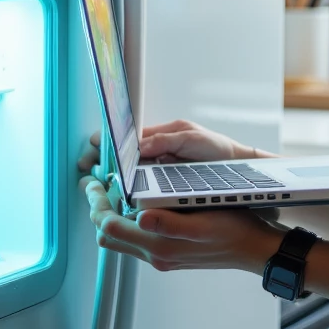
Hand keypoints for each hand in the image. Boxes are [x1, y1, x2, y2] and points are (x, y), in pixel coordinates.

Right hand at [77, 119, 263, 179]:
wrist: (241, 170)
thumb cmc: (220, 151)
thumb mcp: (193, 139)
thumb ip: (165, 140)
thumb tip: (139, 145)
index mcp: (163, 135)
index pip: (129, 135)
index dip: (109, 140)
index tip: (93, 145)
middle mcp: (160, 151)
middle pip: (124, 154)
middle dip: (104, 158)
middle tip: (88, 166)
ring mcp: (162, 168)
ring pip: (131, 171)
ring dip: (114, 175)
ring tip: (97, 181)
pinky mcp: (167, 184)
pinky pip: (144, 184)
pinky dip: (130, 187)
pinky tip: (120, 194)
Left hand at [83, 178, 281, 276]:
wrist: (253, 249)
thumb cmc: (234, 231)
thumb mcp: (205, 223)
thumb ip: (170, 223)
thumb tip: (141, 217)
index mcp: (160, 246)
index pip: (110, 228)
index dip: (96, 204)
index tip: (94, 183)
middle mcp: (155, 255)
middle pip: (109, 235)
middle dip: (98, 209)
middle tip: (97, 184)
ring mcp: (161, 257)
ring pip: (121, 238)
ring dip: (111, 215)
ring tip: (113, 190)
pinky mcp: (168, 254)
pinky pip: (136, 239)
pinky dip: (127, 221)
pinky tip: (137, 203)